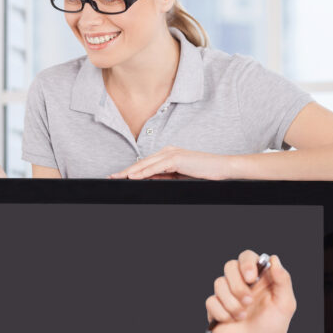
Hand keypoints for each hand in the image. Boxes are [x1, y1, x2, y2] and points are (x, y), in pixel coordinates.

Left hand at [108, 146, 234, 179]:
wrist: (221, 169)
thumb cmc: (204, 173)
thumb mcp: (180, 177)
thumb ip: (164, 177)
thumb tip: (148, 181)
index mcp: (168, 154)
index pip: (145, 164)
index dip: (130, 170)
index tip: (118, 177)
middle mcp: (168, 151)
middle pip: (142, 163)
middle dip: (125, 171)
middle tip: (111, 177)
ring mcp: (172, 153)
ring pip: (146, 164)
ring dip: (130, 171)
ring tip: (117, 178)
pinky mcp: (176, 158)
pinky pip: (156, 167)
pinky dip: (144, 172)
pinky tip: (134, 177)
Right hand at [206, 251, 295, 332]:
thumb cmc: (273, 329)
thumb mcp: (285, 304)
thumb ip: (282, 280)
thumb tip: (273, 258)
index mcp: (258, 279)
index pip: (247, 257)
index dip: (246, 263)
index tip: (251, 278)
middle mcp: (241, 284)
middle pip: (229, 266)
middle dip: (238, 285)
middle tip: (249, 303)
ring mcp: (227, 295)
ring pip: (218, 283)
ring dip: (231, 302)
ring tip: (242, 317)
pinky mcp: (215, 308)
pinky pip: (211, 301)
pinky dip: (222, 312)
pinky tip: (231, 322)